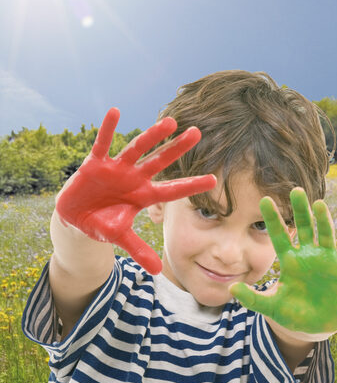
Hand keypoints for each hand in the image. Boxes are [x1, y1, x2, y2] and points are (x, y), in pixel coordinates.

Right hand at [56, 107, 215, 273]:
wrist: (77, 218)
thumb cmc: (104, 223)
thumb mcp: (121, 237)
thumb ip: (139, 250)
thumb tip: (158, 271)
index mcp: (144, 195)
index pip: (172, 190)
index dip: (191, 185)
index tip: (214, 180)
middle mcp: (134, 178)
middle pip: (159, 161)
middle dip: (177, 148)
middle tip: (197, 133)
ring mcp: (116, 168)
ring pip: (137, 149)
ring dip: (152, 136)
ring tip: (169, 122)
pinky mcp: (95, 163)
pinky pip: (103, 143)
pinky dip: (108, 129)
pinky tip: (115, 111)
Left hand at [229, 188, 336, 339]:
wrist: (318, 327)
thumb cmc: (293, 315)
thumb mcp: (272, 307)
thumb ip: (253, 298)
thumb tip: (232, 289)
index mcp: (290, 261)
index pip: (279, 235)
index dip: (273, 219)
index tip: (264, 200)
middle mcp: (308, 254)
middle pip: (303, 228)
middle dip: (300, 211)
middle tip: (295, 190)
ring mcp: (327, 259)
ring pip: (325, 234)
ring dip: (324, 220)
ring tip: (319, 204)